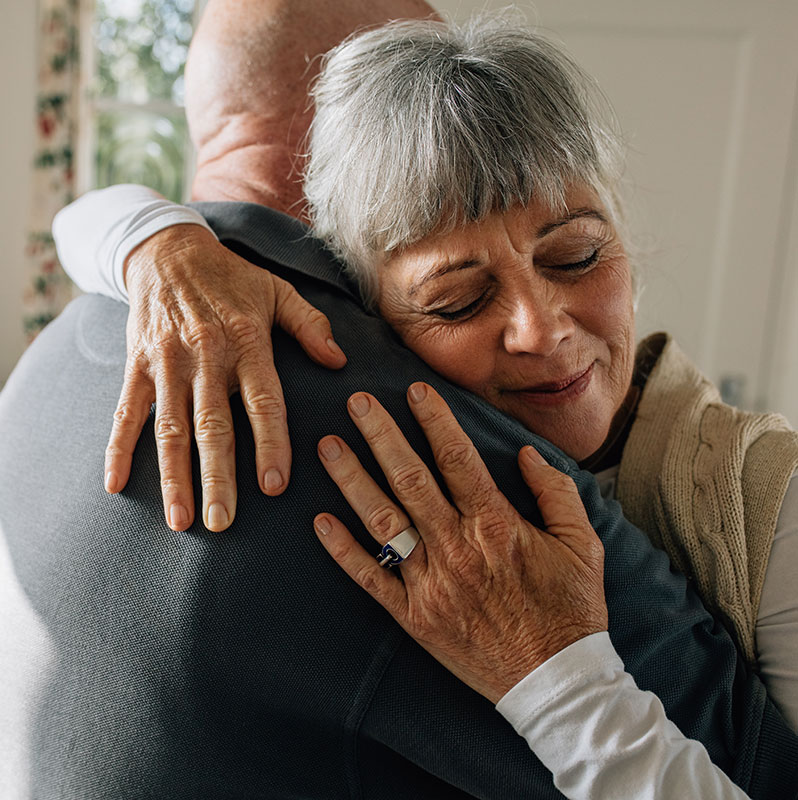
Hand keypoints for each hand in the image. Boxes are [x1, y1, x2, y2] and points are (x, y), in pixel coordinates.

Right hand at [104, 223, 346, 531]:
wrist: (167, 251)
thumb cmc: (232, 278)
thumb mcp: (277, 291)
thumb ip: (310, 325)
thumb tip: (339, 361)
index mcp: (246, 343)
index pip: (263, 401)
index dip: (270, 443)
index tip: (274, 486)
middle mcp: (206, 357)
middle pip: (212, 425)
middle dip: (217, 477)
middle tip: (222, 522)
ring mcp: (167, 363)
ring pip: (169, 428)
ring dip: (173, 476)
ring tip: (180, 520)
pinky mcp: (137, 365)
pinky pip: (125, 412)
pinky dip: (118, 448)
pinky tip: (116, 485)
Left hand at [313, 383, 606, 703]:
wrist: (555, 682)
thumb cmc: (571, 609)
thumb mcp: (583, 544)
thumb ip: (557, 492)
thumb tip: (526, 454)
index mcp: (497, 525)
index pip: (457, 458)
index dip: (433, 420)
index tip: (413, 390)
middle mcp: (458, 548)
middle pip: (410, 478)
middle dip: (381, 434)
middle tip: (356, 401)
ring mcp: (431, 583)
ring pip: (382, 521)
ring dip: (352, 480)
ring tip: (328, 446)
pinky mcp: (414, 617)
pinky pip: (371, 579)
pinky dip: (343, 551)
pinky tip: (320, 522)